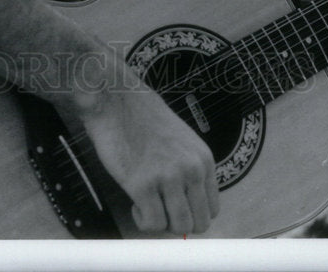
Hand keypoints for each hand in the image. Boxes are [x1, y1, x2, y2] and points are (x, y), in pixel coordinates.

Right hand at [76, 74, 219, 235]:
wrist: (115, 99)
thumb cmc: (142, 118)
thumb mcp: (181, 141)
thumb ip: (189, 170)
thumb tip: (188, 205)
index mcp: (203, 159)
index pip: (212, 209)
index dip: (192, 214)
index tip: (175, 208)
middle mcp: (191, 169)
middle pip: (199, 223)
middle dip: (177, 223)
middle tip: (159, 208)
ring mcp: (167, 177)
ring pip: (178, 227)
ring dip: (160, 223)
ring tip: (146, 204)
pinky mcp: (141, 184)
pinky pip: (152, 224)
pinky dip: (142, 220)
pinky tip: (135, 203)